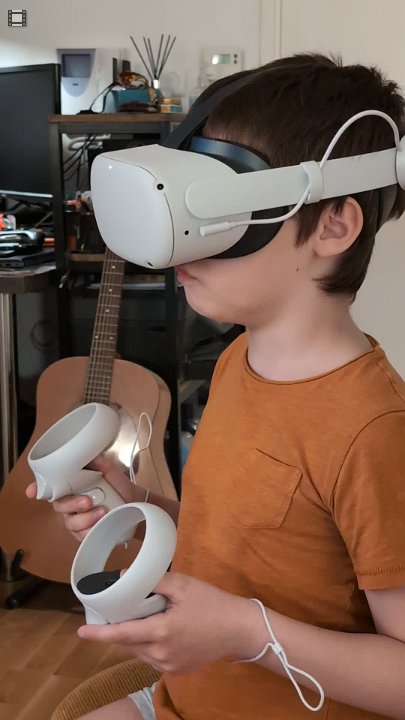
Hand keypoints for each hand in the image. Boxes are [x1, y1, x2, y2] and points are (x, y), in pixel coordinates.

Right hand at [25, 455, 143, 541]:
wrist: (134, 502)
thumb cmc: (117, 485)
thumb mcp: (108, 469)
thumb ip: (95, 461)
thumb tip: (86, 452)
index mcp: (71, 486)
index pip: (48, 487)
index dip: (36, 488)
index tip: (31, 491)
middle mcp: (69, 503)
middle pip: (59, 506)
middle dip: (72, 504)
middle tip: (88, 501)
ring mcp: (76, 520)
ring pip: (70, 523)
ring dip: (85, 518)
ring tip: (102, 512)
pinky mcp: (85, 534)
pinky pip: (80, 537)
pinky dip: (90, 531)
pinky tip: (100, 525)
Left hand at [77, 573, 263, 673]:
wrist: (240, 629)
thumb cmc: (213, 604)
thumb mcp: (184, 585)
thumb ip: (154, 581)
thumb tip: (125, 576)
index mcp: (160, 633)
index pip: (121, 634)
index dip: (99, 634)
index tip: (80, 632)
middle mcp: (161, 655)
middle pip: (128, 643)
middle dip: (120, 629)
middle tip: (117, 611)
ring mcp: (169, 665)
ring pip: (140, 651)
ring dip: (136, 636)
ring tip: (144, 615)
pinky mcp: (178, 669)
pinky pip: (153, 657)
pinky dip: (149, 643)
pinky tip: (160, 627)